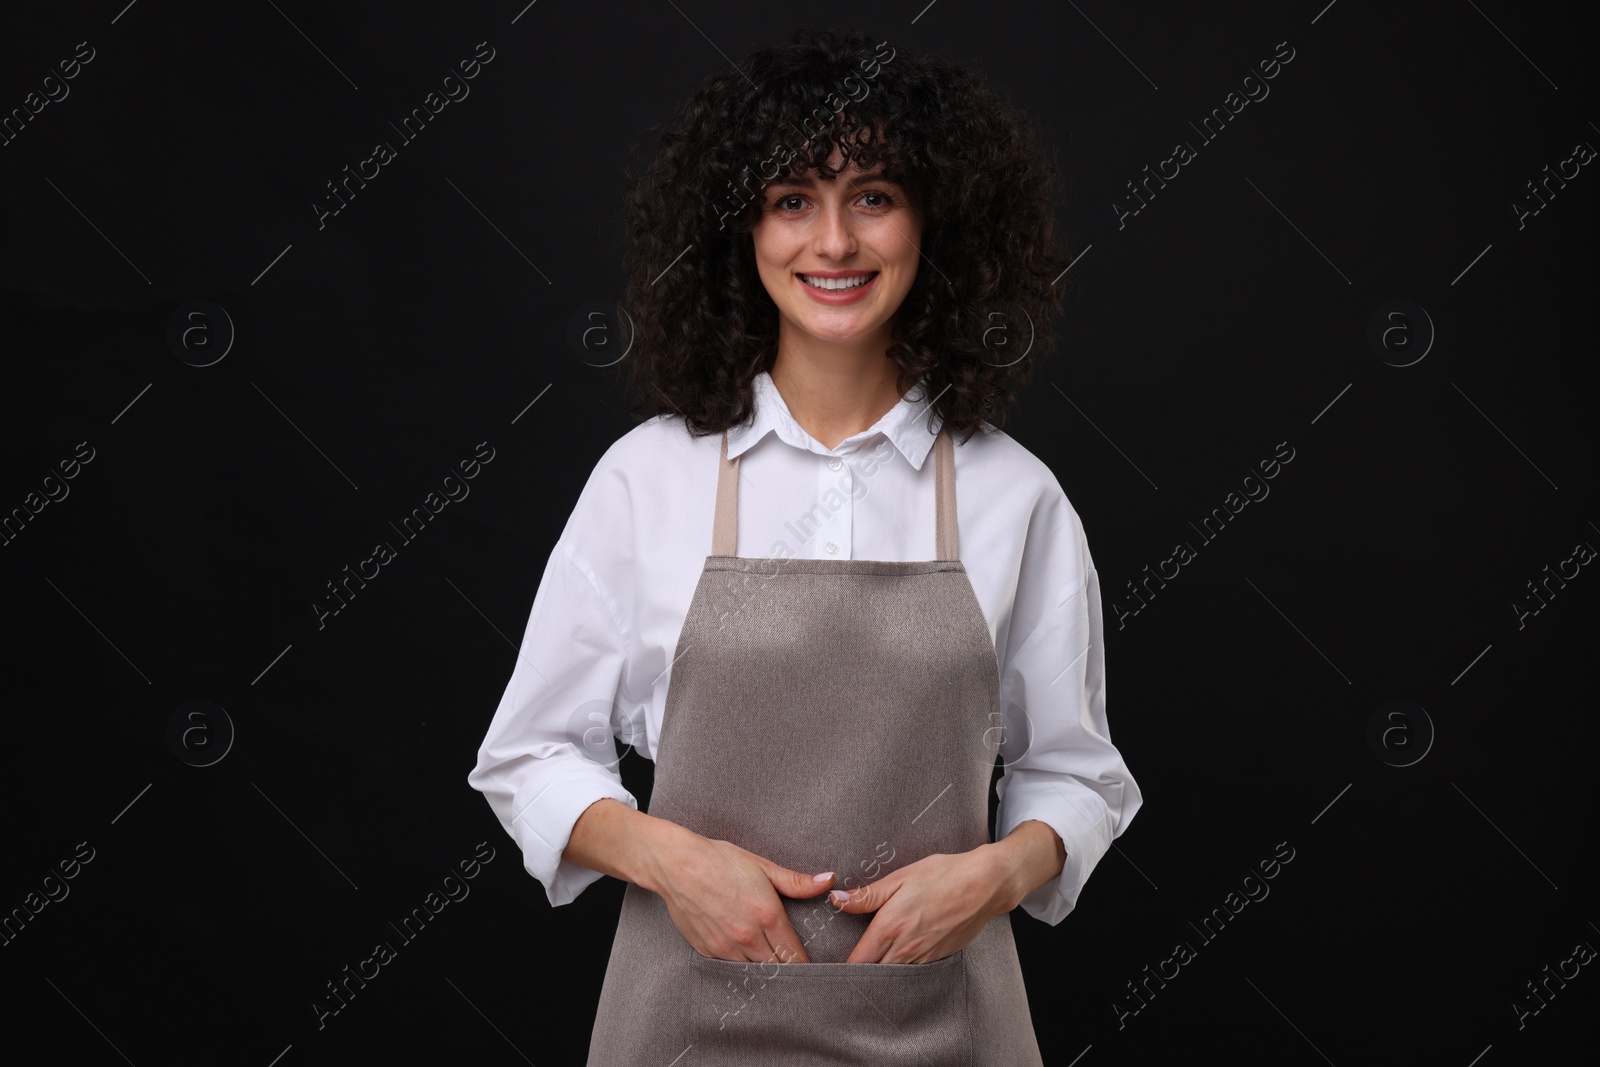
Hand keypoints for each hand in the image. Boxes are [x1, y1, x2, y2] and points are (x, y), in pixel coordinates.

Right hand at [648, 826, 835, 964]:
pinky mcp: (707, 951)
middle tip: (791, 962)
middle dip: (786, 967)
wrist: (676, 865)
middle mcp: (748, 937)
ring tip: (769, 959)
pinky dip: (740, 962)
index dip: (805, 963)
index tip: (810, 963)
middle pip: (777, 968)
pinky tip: (743, 952)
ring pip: (754, 970)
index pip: (795, 955)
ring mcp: (726, 947)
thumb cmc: (720, 860)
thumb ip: (797, 881)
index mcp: (767, 916)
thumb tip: (829, 880)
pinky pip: (731, 965)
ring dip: (764, 967)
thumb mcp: (762, 866)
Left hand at [831, 845, 1013, 963]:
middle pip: (872, 975)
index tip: (830, 966)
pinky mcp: (938, 959)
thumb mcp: (900, 878)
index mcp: (889, 928)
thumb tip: (836, 900)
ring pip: (893, 977)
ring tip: (869, 967)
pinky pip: (912, 973)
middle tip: (846, 969)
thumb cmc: (942, 875)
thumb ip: (867, 895)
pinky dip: (901, 972)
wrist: (984, 884)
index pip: (857, 962)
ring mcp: (924, 957)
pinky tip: (897, 960)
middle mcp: (905, 949)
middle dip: (858, 974)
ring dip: (880, 974)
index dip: (841, 967)